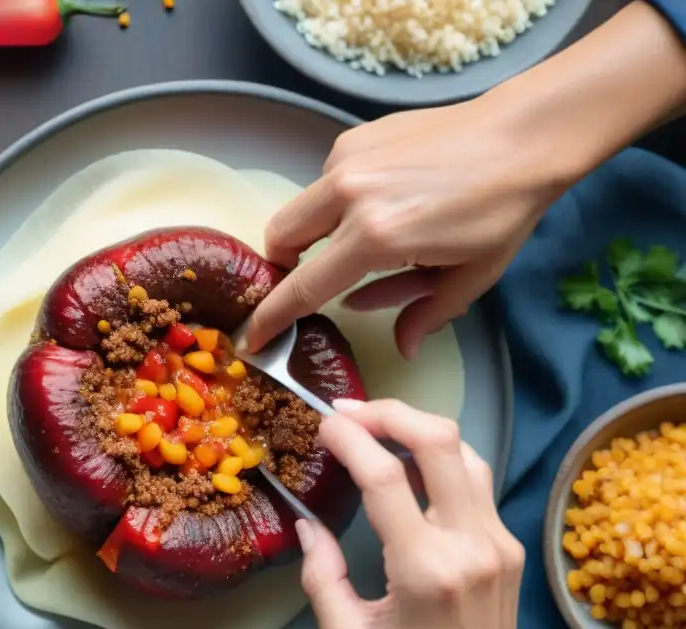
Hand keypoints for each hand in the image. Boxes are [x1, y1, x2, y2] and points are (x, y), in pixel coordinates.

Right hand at [247, 2, 685, 360]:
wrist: (522, 134)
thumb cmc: (503, 212)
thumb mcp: (471, 276)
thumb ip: (423, 313)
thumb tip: (399, 347)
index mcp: (376, 236)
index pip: (304, 287)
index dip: (273, 318)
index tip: (253, 338)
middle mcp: (348, 194)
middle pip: (279, 237)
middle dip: (282, 266)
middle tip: (307, 281)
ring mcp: (347, 159)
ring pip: (300, 207)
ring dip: (312, 232)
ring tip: (358, 239)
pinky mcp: (353, 138)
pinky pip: (325, 181)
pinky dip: (336, 202)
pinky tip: (379, 200)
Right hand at [300, 399, 525, 628]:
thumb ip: (322, 573)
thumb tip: (308, 522)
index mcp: (428, 570)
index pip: (387, 476)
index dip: (351, 438)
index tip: (321, 423)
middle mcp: (474, 547)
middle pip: (442, 442)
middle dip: (392, 413)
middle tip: (349, 411)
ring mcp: (499, 548)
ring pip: (468, 455)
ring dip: (422, 430)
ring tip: (377, 428)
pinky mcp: (508, 556)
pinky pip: (477, 485)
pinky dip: (442, 461)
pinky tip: (410, 466)